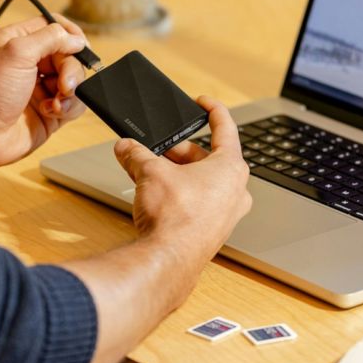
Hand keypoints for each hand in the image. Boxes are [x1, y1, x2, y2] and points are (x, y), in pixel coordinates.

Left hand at [0, 14, 87, 168]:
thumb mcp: (18, 52)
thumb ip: (51, 38)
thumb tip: (77, 40)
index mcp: (20, 41)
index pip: (54, 27)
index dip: (71, 34)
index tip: (80, 45)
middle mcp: (32, 63)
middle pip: (69, 56)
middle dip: (71, 70)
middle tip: (65, 84)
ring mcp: (42, 88)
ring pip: (75, 81)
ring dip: (71, 91)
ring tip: (56, 102)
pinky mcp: (50, 111)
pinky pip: (74, 103)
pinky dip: (68, 107)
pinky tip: (50, 112)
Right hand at [113, 96, 252, 260]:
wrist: (169, 261)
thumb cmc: (174, 217)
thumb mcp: (150, 172)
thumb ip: (137, 154)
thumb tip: (126, 147)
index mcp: (231, 168)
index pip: (225, 128)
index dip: (212, 110)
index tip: (202, 102)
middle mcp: (235, 191)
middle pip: (207, 158)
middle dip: (179, 150)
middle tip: (157, 147)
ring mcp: (226, 213)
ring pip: (201, 181)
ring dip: (177, 173)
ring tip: (150, 171)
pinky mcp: (213, 230)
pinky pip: (198, 202)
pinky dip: (180, 193)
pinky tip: (157, 194)